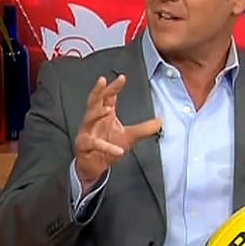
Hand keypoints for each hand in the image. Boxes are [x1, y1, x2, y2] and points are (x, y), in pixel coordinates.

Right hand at [74, 75, 161, 189]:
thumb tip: (161, 122)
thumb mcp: (130, 137)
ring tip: (108, 109)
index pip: (108, 97)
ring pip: (89, 118)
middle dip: (100, 91)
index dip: (114, 87)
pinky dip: (107, 147)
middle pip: (94, 101)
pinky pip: (94, 144)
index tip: (122, 77)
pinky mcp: (84, 146)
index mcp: (104, 115)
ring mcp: (86, 132)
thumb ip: (144, 129)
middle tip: (104, 81)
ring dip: (97, 113)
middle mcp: (93, 120)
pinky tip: (119, 150)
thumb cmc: (108, 148)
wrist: (93, 168)